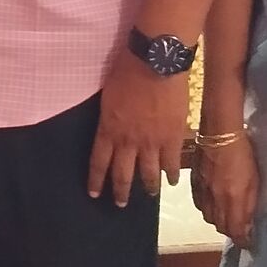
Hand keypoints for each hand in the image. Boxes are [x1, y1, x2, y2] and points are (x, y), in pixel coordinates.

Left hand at [89, 59, 188, 206]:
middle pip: (122, 175)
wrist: (155, 63)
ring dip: (148, 187)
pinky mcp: (172, 138)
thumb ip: (109, 117)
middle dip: (120, 192)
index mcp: (108, 130)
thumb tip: (111, 126)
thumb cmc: (127, 71)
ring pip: (148, 174)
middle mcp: (128, 142)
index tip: (94, 193)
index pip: (99, 162)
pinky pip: (172, 163)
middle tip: (120, 203)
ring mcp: (152, 143)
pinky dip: (172, 174)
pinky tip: (172, 181)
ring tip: (149, 194)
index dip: (96, 180)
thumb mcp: (108, 96)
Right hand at [191, 136, 258, 248]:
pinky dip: (206, 209)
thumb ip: (250, 204)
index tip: (248, 243)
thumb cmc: (243, 153)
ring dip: (218, 220)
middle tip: (239, 228)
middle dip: (231, 231)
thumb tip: (249, 224)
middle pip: (221, 226)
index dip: (242, 240)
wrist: (219, 132)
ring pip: (209, 217)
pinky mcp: (195, 182)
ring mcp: (203, 191)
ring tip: (226, 216)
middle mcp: (216, 199)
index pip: (235, 230)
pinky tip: (212, 203)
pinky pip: (199, 204)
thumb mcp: (254, 179)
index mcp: (233, 199)